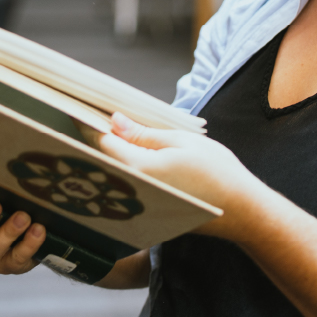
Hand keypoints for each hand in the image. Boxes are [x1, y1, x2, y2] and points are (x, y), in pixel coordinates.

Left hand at [98, 113, 259, 237]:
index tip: (76, 106)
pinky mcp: (146, 208)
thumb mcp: (181, 140)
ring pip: (109, 171)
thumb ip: (143, 133)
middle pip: (100, 158)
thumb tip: (114, 120)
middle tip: (86, 112)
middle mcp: (133, 189)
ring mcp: (138, 202)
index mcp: (139, 168)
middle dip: (92, 135)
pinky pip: (123, 183)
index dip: (87, 121)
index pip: (100, 141)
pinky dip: (117, 166)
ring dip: (102, 151)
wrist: (240, 210)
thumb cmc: (217, 172)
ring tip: (103, 128)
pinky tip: (122, 152)